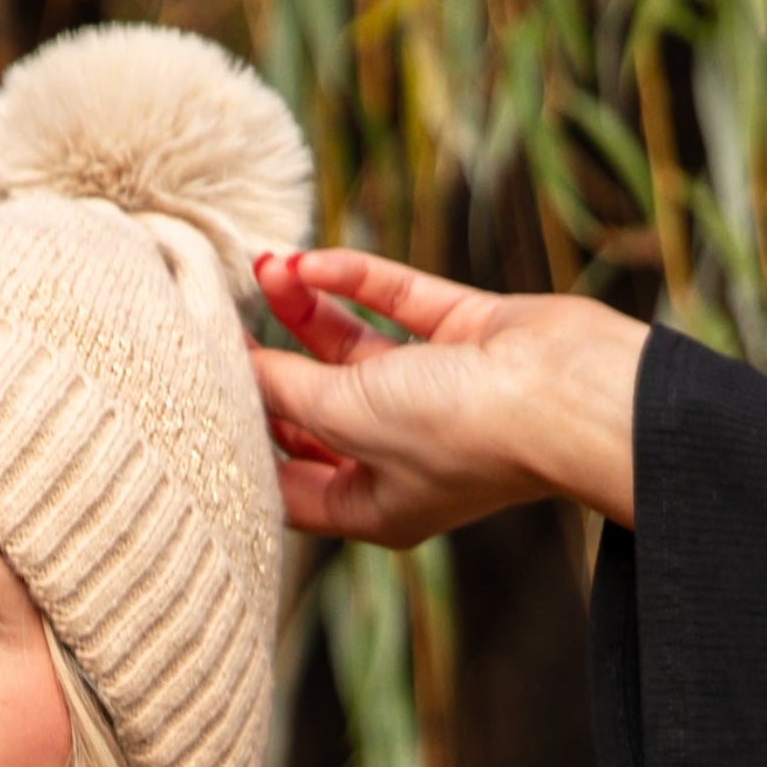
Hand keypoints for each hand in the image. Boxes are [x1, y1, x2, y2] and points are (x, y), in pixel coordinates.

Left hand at [247, 253, 645, 543]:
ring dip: (307, 308)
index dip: (242, 439)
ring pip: (351, 348)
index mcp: (372, 507)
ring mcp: (434, 394)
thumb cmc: (461, 432)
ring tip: (265, 264)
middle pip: (313, 410)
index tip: (199, 391)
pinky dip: (357, 281)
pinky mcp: (464, 337)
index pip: (288, 482)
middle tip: (220, 316)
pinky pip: (396, 304)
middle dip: (270, 362)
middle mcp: (399, 458)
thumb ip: (288, 390)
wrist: (567, 394)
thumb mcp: (347, 416)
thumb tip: (238, 365)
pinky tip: (312, 259)